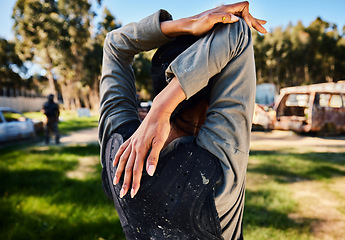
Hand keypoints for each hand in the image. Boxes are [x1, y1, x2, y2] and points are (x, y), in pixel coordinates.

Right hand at [113, 78, 185, 197]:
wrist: (158, 111)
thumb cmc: (161, 126)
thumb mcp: (160, 141)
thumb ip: (154, 157)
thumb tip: (149, 172)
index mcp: (141, 149)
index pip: (136, 170)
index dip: (134, 183)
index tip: (132, 194)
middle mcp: (134, 146)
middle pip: (127, 168)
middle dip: (125, 182)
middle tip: (122, 194)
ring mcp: (132, 142)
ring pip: (122, 160)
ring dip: (118, 172)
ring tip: (115, 182)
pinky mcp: (132, 138)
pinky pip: (122, 149)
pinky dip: (117, 157)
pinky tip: (114, 163)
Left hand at [161, 1, 266, 37]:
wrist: (188, 26)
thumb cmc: (197, 25)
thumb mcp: (209, 21)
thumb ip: (222, 17)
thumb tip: (236, 19)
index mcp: (226, 8)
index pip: (244, 7)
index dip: (248, 17)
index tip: (248, 27)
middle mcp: (227, 10)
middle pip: (246, 13)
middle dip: (256, 22)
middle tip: (265, 31)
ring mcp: (225, 15)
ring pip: (243, 17)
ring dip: (253, 22)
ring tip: (263, 26)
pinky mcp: (223, 21)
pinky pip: (238, 21)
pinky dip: (245, 24)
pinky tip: (248, 27)